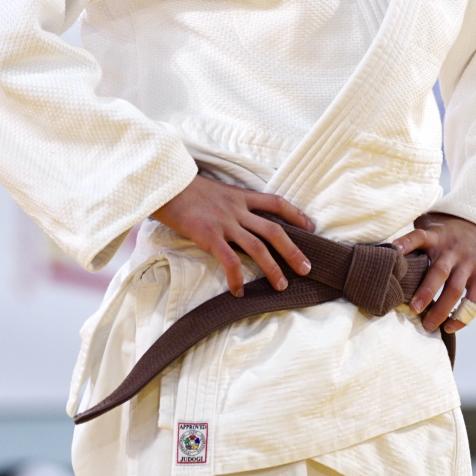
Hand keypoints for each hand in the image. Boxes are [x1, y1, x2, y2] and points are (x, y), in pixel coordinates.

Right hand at [150, 176, 314, 295]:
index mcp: (241, 196)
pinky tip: (239, 291)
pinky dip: (236, 277)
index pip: (276, 202)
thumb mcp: (215, 190)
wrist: (165, 185)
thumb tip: (236, 216)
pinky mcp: (209, 235)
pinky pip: (229, 260)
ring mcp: (225, 223)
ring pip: (258, 247)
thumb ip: (229, 203)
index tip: (311, 226)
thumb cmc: (185, 189)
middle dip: (293, 250)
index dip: (296, 214)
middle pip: (274, 230)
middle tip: (307, 268)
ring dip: (273, 268)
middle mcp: (237, 210)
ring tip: (282, 286)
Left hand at [391, 213, 475, 332]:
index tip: (393, 251)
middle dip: (426, 292)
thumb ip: (416, 231)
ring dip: (441, 310)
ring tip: (427, 325)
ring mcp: (468, 264)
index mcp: (436, 237)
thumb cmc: (455, 228)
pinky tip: (449, 326)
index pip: (418, 237)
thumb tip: (386, 243)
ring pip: (454, 290)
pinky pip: (473, 301)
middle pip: (438, 273)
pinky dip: (462, 316)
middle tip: (413, 309)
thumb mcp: (436, 223)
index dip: (406, 243)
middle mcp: (452, 251)